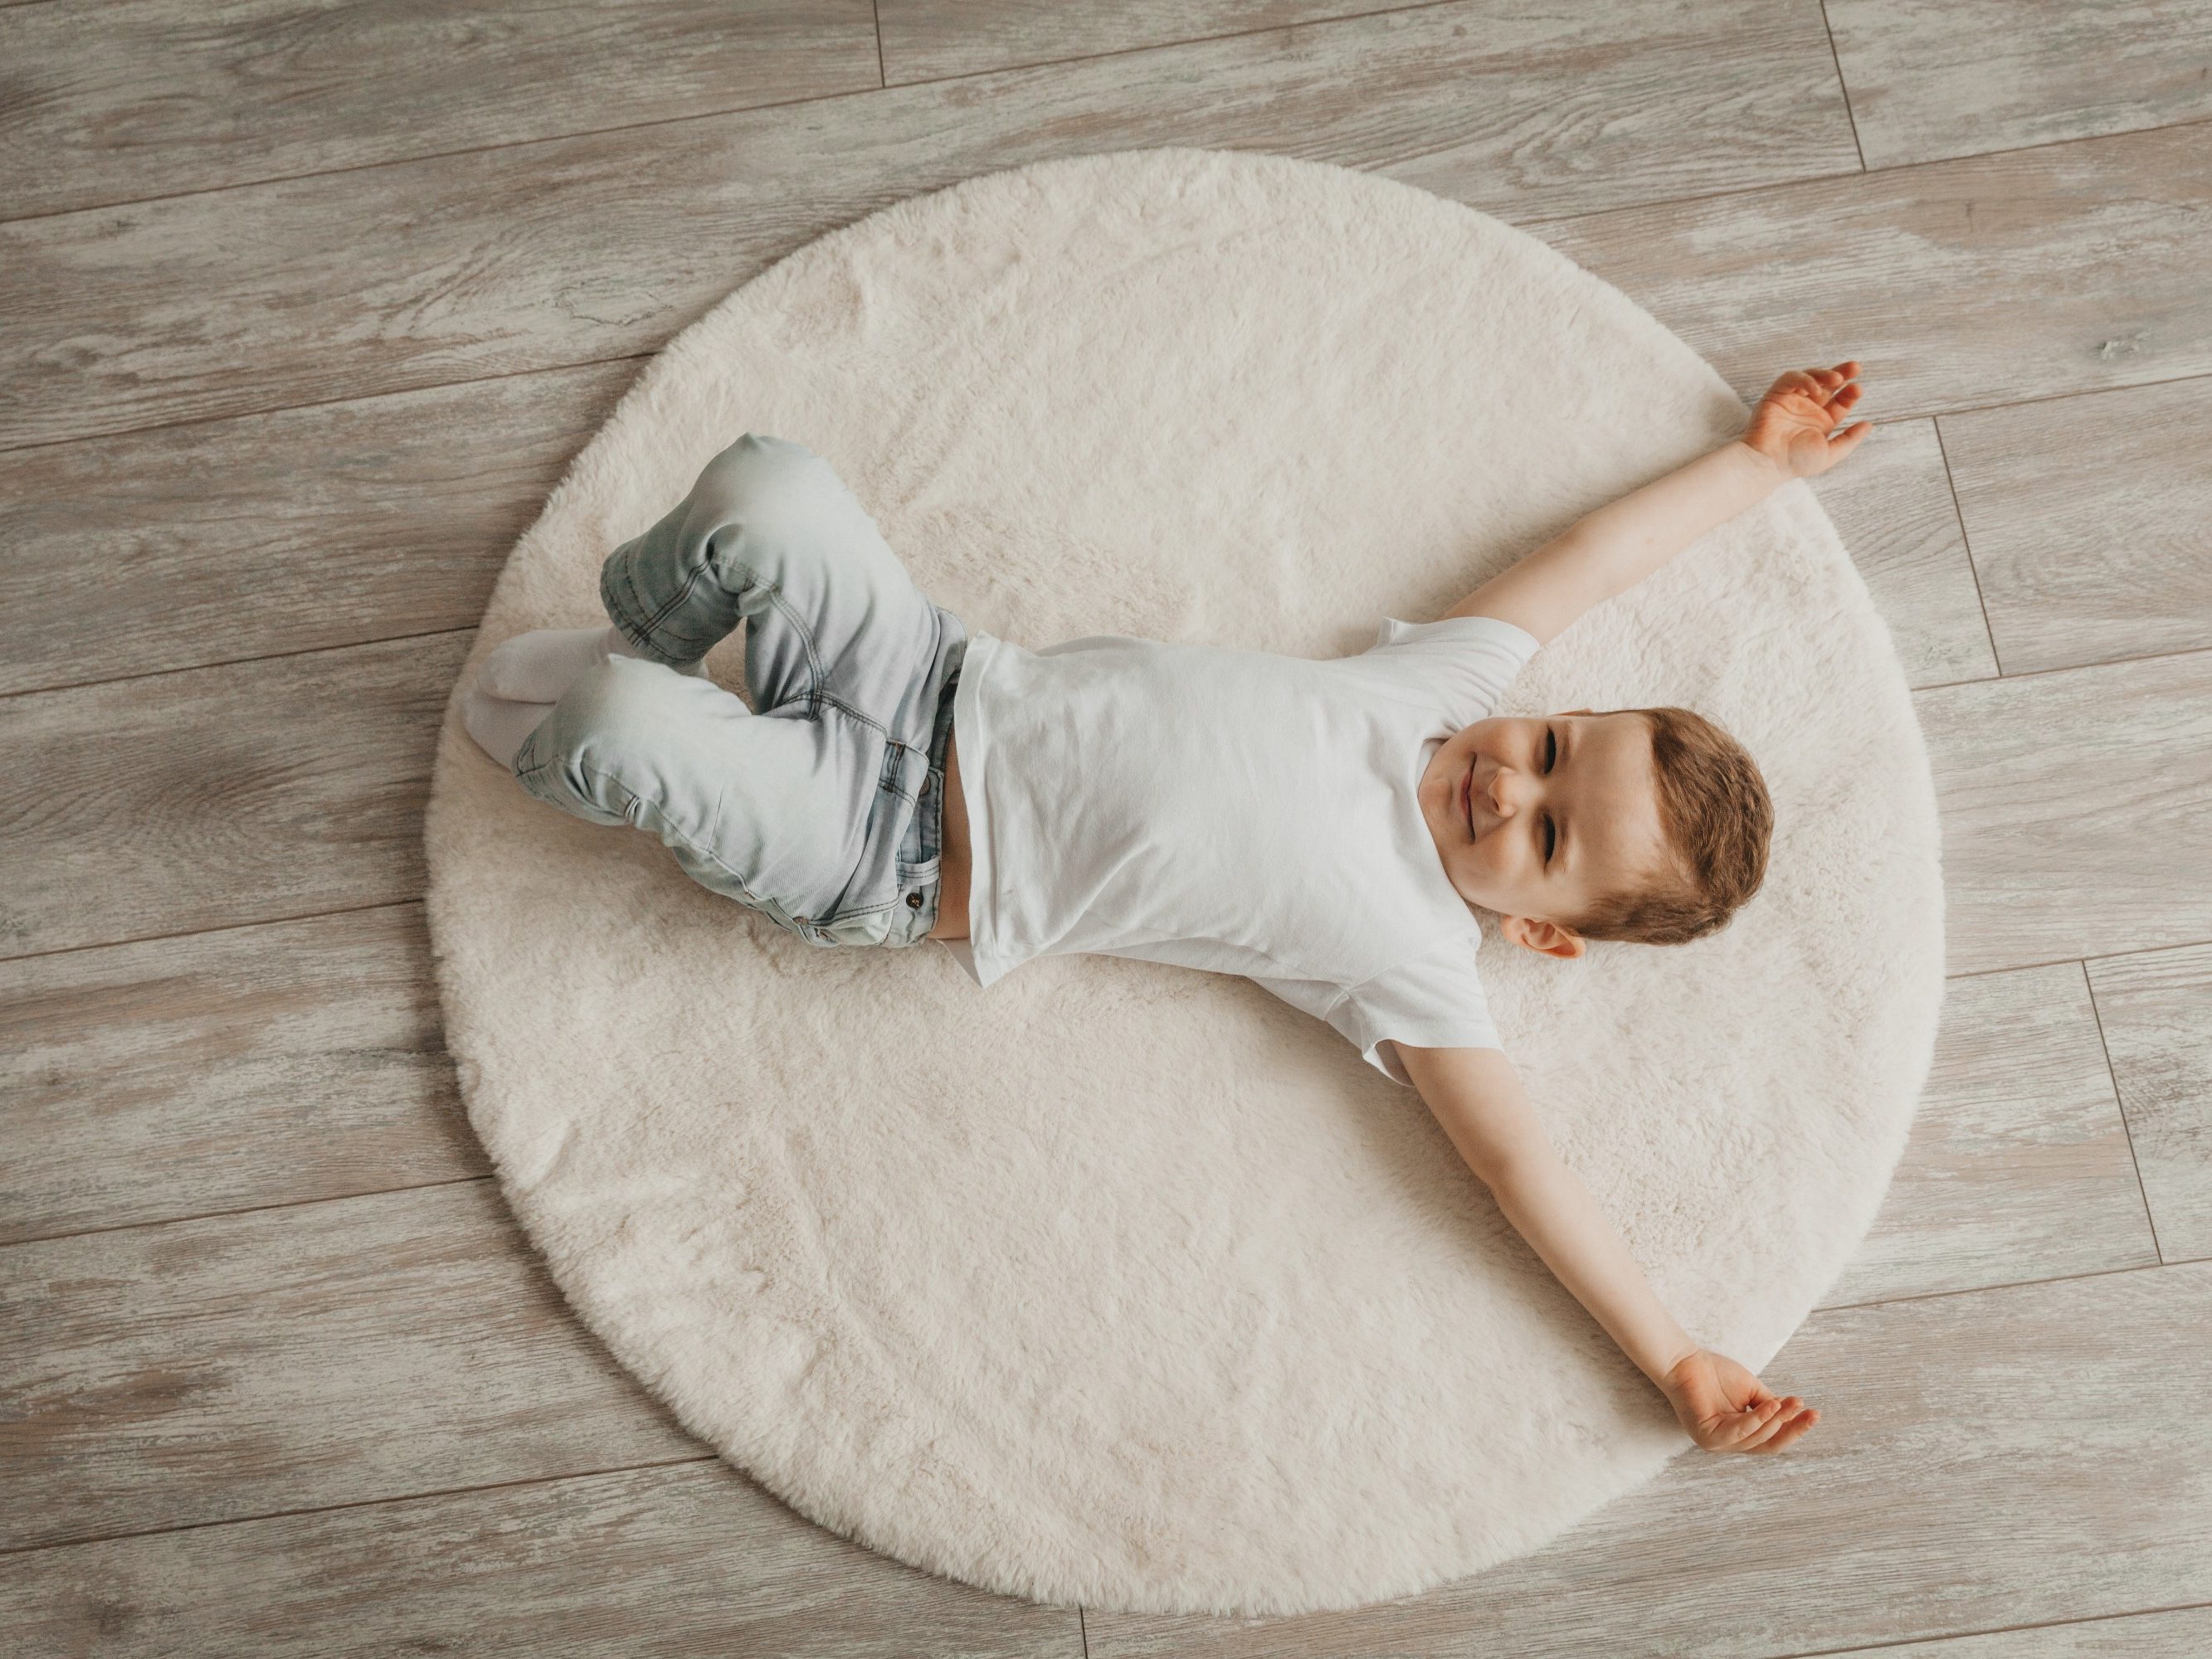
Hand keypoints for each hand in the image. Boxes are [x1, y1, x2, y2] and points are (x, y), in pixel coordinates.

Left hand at [1660, 1347, 1819, 1453]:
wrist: (1685, 1360)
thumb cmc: (1715, 1373)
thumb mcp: (1751, 1391)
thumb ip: (1770, 1405)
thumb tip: (1793, 1413)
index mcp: (1741, 1435)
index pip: (1773, 1439)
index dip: (1795, 1428)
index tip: (1814, 1413)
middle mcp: (1730, 1443)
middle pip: (1769, 1445)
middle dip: (1793, 1430)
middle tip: (1811, 1414)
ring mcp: (1717, 1443)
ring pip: (1756, 1439)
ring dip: (1777, 1421)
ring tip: (1791, 1403)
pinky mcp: (1706, 1437)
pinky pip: (1738, 1432)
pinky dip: (1757, 1420)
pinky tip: (1772, 1406)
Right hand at [1741, 359, 1871, 479]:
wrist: (1768, 463)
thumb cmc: (1796, 462)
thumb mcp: (1830, 453)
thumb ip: (1850, 439)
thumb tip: (1869, 424)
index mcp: (1821, 421)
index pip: (1840, 400)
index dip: (1850, 393)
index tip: (1857, 390)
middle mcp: (1807, 408)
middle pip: (1828, 383)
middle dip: (1842, 373)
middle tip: (1855, 367)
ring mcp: (1792, 400)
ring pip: (1810, 377)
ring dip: (1825, 374)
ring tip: (1837, 379)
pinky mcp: (1776, 395)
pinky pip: (1790, 379)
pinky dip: (1804, 379)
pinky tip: (1814, 389)